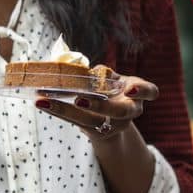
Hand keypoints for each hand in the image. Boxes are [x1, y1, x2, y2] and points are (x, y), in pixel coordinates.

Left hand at [35, 69, 158, 141]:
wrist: (113, 122)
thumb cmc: (112, 92)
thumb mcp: (112, 80)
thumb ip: (100, 73)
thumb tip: (69, 59)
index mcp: (137, 94)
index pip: (149, 91)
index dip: (142, 91)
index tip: (129, 88)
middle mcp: (129, 112)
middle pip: (118, 112)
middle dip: (99, 106)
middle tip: (79, 99)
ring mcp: (112, 126)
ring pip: (90, 121)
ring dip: (65, 110)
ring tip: (44, 101)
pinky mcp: (96, 133)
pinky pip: (76, 123)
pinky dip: (58, 112)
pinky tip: (42, 103)